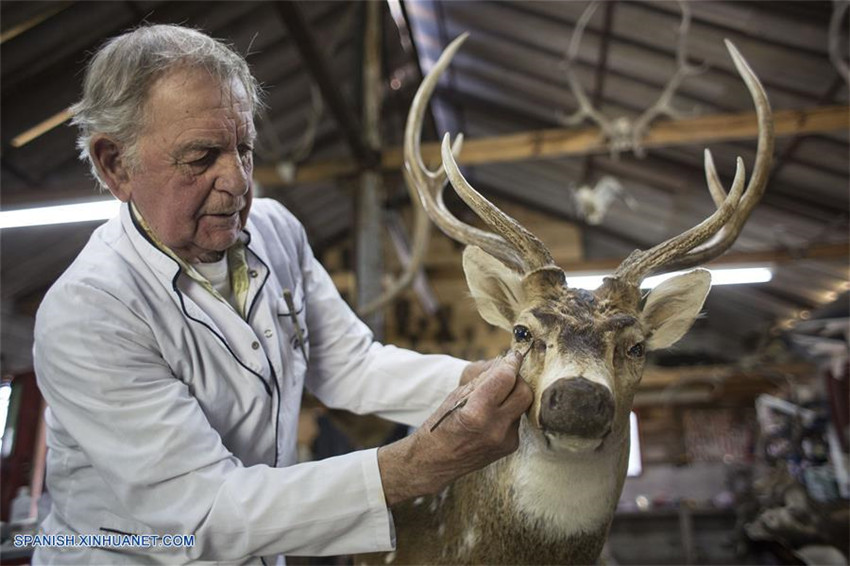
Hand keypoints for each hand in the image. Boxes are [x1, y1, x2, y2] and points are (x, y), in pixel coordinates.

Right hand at [377, 351, 532, 505]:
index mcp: (477, 413)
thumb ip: (483, 381)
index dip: (511, 363)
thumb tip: (505, 364)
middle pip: (524, 393)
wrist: (435, 461)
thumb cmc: (441, 425)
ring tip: (492, 399)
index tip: (514, 356)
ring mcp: (505, 440)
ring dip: (511, 397)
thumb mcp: (456, 396)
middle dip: (517, 380)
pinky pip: (516, 420)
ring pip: (521, 406)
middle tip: (507, 375)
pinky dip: (508, 412)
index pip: (506, 379)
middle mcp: (495, 428)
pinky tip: (491, 416)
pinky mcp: (510, 447)